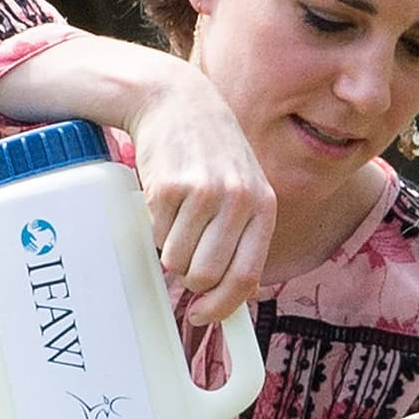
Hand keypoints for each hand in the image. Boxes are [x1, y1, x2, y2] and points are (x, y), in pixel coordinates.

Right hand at [0, 33, 275, 324]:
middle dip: (189, 279)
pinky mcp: (168, 187)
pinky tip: (165, 200)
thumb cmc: (213, 155)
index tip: (203, 317)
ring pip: (175, 261)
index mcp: (263, 207)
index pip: (244, 278)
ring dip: (170, 251)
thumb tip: (237, 297)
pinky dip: (155, 228)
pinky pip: (155, 236)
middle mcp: (238, 200)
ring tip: (178, 220)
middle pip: (204, 276)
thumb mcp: (244, 191)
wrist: (180, 102)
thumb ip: (245, 239)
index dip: (220, 307)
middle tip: (185, 259)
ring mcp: (203, 193)